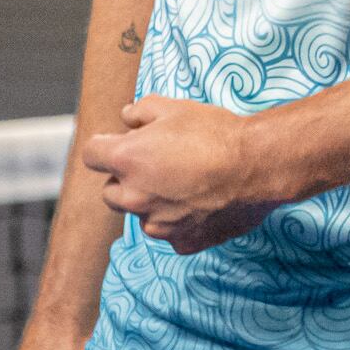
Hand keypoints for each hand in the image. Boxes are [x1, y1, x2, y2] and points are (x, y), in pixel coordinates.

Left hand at [80, 96, 292, 254]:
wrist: (257, 166)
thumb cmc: (216, 133)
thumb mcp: (175, 107)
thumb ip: (140, 110)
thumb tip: (127, 118)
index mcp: (127, 160)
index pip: (91, 154)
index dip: (105, 145)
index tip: (120, 143)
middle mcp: (133, 197)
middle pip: (110, 191)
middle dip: (126, 178)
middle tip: (157, 163)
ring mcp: (156, 224)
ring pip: (140, 214)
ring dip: (151, 201)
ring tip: (184, 183)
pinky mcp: (180, 241)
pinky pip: (169, 232)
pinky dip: (178, 220)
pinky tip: (199, 202)